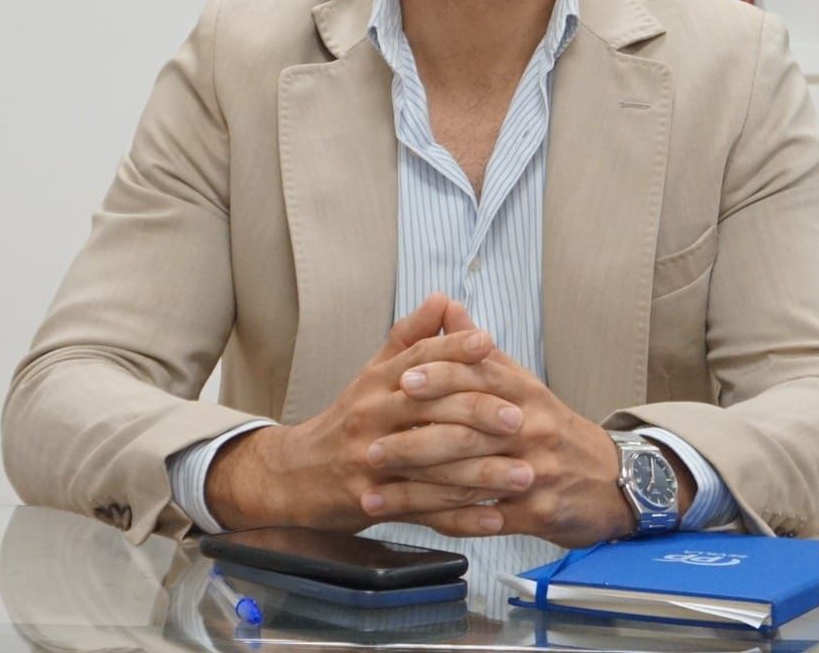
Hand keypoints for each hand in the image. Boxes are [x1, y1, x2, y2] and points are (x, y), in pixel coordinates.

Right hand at [204, 293, 529, 530]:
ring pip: (433, 465)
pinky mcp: (370, 500)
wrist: (294, 474)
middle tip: (519, 419)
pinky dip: (461, 517)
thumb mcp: (373, 374)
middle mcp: (372, 416)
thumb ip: (410, 338)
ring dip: (482, 473)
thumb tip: (444, 299)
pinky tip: (494, 519)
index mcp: (377, 382)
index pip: (418, 359)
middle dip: (478, 414)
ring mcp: (371, 460)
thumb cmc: (348, 421)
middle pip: (428, 409)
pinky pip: (423, 509)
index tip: (489, 344)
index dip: (453, 348)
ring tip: (523, 475)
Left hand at [362, 344, 645, 547]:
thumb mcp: (523, 385)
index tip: (401, 379)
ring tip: (374, 493)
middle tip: (370, 447)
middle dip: (415, 440)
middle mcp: (531, 428)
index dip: (441, 375)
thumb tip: (446, 307)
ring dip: (417, 489)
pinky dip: (445, 521)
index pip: (479, 376)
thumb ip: (479, 353)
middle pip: (468, 430)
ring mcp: (536, 471)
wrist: (613, 481)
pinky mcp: (538, 511)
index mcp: (524, 392)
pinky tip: (410, 522)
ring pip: (468, 478)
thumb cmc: (554, 429)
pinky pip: (483, 518)